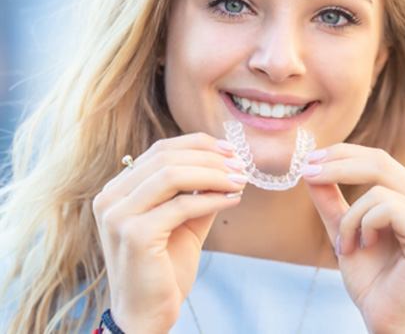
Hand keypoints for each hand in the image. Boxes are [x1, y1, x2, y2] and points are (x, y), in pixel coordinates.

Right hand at [92, 133, 246, 333]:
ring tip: (240, 180)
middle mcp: (110, 197)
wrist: (147, 315)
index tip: (230, 150)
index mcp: (118, 190)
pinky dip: (213, 199)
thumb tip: (228, 163)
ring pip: (173, 175)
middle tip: (240, 165)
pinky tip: (233, 199)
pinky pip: (182, 205)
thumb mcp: (184, 220)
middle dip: (210, 158)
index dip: (198, 144)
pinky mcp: (134, 234)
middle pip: (166, 157)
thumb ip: (198, 191)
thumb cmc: (165, 267)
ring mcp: (118, 215)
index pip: (160, 150)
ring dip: (214, 174)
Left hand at [303, 144, 404, 333]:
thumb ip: (330, 199)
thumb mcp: (342, 228)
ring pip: (377, 190)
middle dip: (337, 165)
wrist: (384, 317)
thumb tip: (310, 167)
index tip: (310, 159)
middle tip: (308, 173)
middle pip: (380, 162)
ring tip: (346, 245)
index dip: (343, 153)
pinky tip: (365, 246)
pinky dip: (364, 226)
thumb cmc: (369, 276)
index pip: (379, 159)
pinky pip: (387, 208)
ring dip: (350, 218)